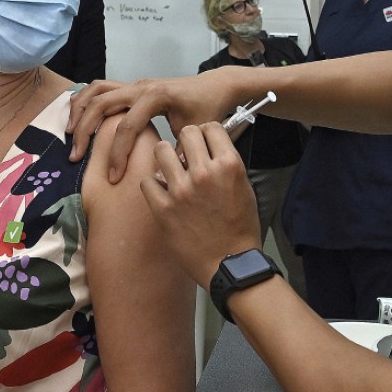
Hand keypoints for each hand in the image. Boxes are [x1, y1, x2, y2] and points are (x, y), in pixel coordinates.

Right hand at [67, 72, 241, 181]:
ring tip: (70, 134)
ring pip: (96, 90)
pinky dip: (86, 100)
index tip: (113, 178)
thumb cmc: (208, 109)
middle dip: (85, 131)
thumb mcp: (196, 134)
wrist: (216, 86)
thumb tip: (161, 179)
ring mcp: (134, 84)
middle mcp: (141, 87)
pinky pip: (102, 88)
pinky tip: (78, 118)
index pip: (127, 127)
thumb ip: (179, 155)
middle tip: (75, 156)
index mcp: (156, 97)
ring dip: (80, 110)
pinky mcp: (132, 86)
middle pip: (101, 105)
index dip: (117, 154)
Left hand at [140, 121, 261, 286]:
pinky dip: (153, 186)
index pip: (211, 127)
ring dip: (166, 160)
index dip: (206, 134)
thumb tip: (209, 150)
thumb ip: (226, 165)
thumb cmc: (239, 230)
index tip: (203, 143)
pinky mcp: (163, 209)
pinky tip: (163, 194)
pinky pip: (147, 181)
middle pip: (186, 133)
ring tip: (171, 172)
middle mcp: (204, 173)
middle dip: (186, 142)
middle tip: (186, 156)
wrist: (230, 264)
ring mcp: (181, 190)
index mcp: (229, 166)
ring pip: (160, 151)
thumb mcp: (244, 189)